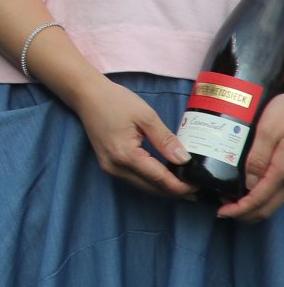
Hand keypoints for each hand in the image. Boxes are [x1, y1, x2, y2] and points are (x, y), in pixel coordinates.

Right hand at [67, 76, 193, 199]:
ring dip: (165, 188)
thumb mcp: (145, 116)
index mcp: (125, 155)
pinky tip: (166, 176)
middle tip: (198, 188)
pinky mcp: (109, 165)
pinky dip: (153, 181)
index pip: (160, 179)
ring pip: (144, 187)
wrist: (86, 95)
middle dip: (176, 191)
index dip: (182, 186)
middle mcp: (116, 167)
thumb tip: (185, 160)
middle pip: (152, 188)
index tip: (200, 185)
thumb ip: (166, 140)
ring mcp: (110, 168)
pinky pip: (135, 179)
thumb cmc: (114, 101)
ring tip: (186, 184)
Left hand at [221, 93, 283, 220]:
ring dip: (253, 206)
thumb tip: (249, 185)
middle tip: (222, 208)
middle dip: (244, 213)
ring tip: (230, 200)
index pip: (260, 199)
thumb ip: (259, 155)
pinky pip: (277, 191)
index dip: (240, 210)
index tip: (222, 212)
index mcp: (283, 170)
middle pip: (267, 207)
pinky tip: (247, 189)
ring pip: (273, 201)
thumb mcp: (270, 128)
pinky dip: (262, 197)